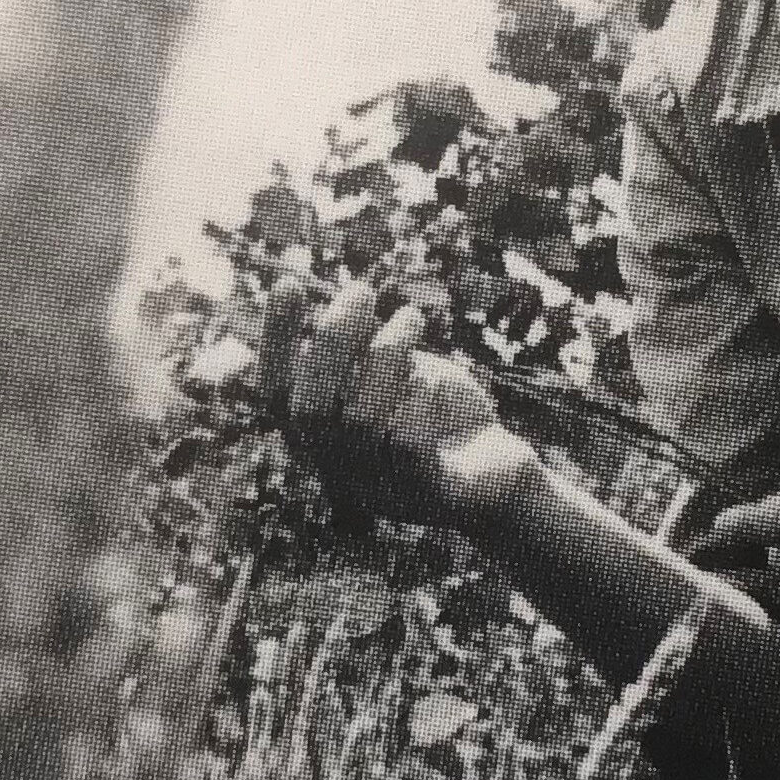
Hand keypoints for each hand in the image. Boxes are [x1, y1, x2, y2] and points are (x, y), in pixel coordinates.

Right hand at [260, 278, 547, 529]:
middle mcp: (344, 473)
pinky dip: (416, 403)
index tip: (287, 283)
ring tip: (411, 318)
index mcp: (324, 440)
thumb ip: (366, 348)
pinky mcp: (436, 497)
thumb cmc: (442, 412)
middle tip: (362, 289)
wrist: (504, 470)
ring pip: (360, 422)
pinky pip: (409, 448)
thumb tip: (345, 303)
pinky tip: (432, 379)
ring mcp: (386, 491)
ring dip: (386, 356)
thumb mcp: (400, 371)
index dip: (275, 341)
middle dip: (331, 341)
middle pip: (309, 410)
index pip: (278, 394)